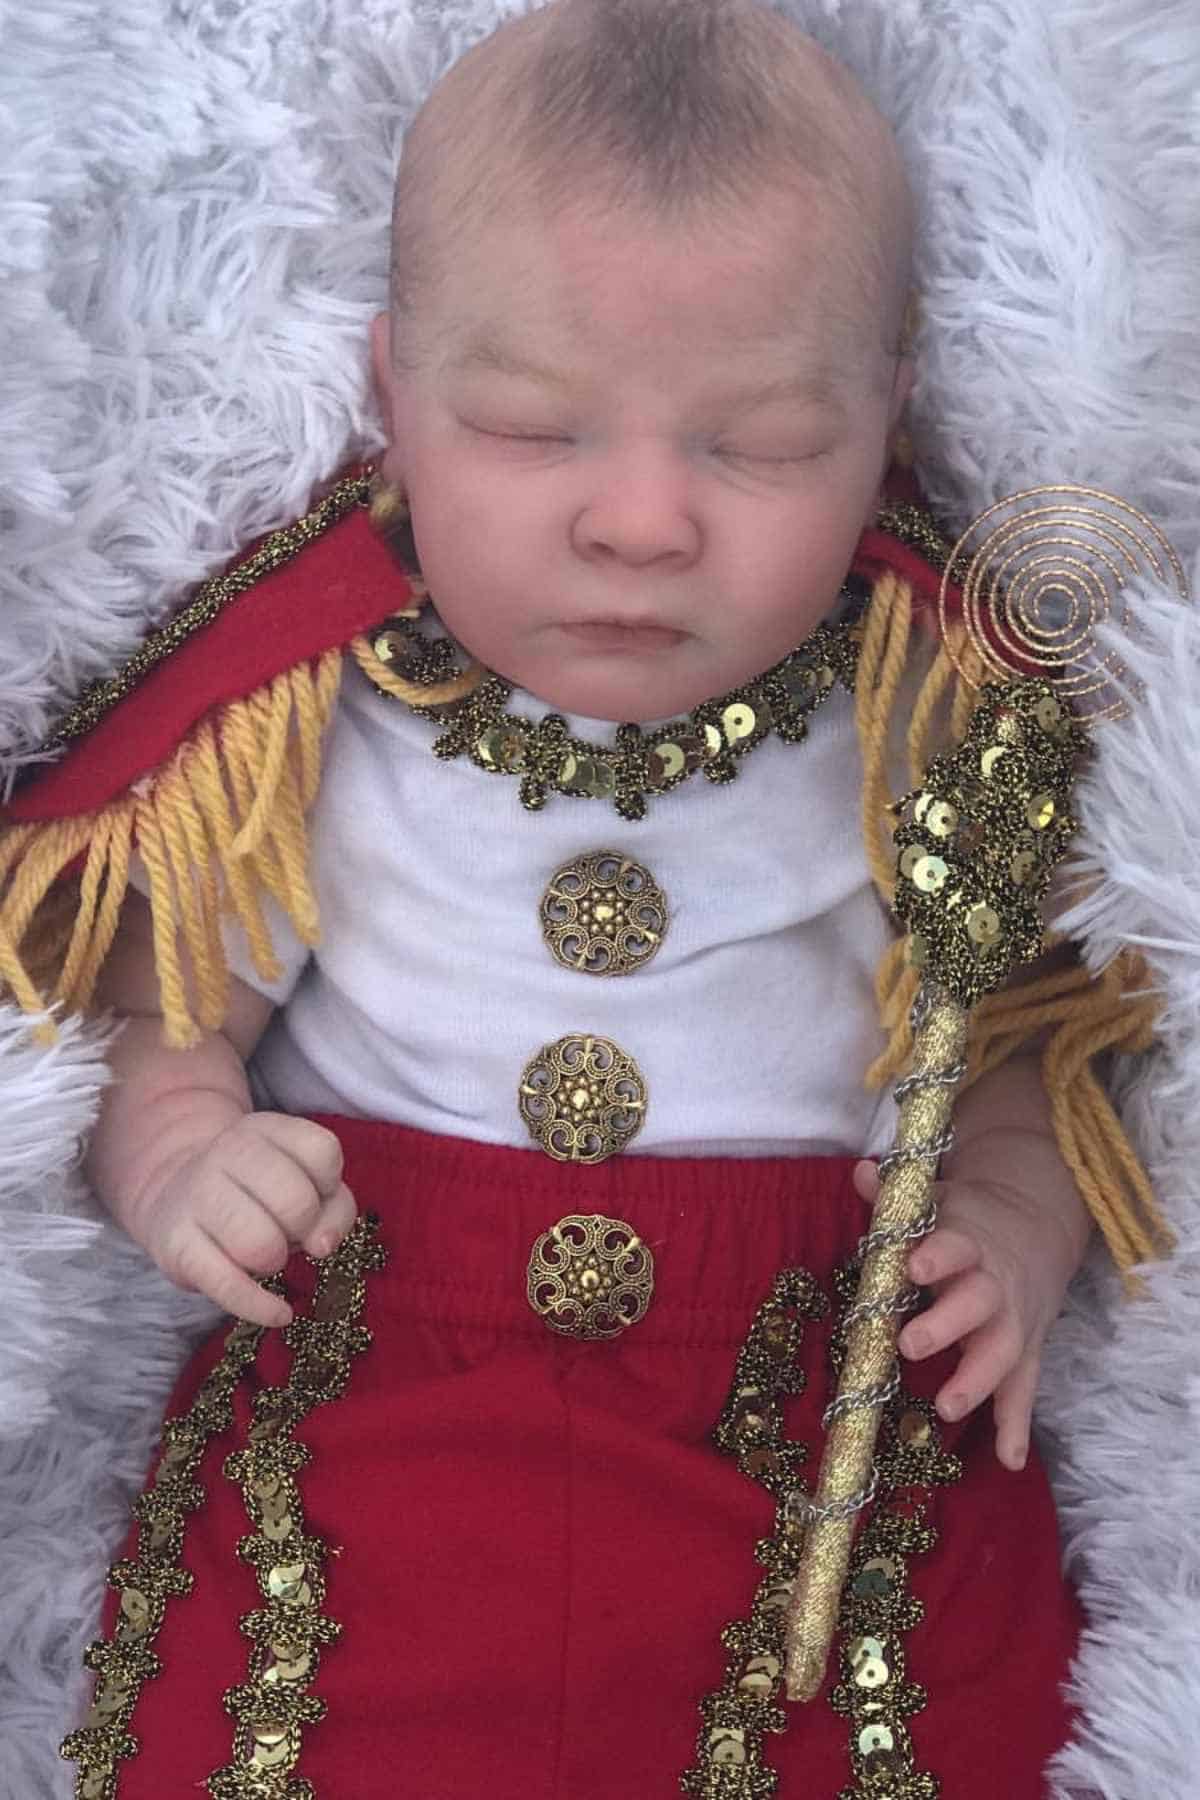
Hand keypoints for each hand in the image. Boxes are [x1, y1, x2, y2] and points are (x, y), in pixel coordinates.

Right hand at [130, 1113, 356, 1327]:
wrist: (175, 1193)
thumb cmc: (257, 1193)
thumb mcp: (303, 1182)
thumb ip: (335, 1207)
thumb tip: (322, 1245)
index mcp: (265, 1129)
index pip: (322, 1151)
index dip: (329, 1184)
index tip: (314, 1193)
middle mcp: (227, 1152)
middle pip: (296, 1202)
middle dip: (303, 1228)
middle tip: (286, 1231)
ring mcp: (196, 1195)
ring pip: (261, 1245)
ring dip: (276, 1261)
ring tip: (266, 1255)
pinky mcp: (174, 1245)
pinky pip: (228, 1285)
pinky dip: (261, 1307)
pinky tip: (280, 1313)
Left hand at [852, 1141, 1089, 1470]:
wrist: (1032, 1230)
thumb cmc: (964, 1222)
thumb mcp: (935, 1201)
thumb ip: (896, 1196)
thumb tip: (861, 1171)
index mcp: (969, 1243)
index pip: (954, 1247)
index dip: (936, 1256)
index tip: (914, 1267)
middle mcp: (994, 1285)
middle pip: (977, 1305)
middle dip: (947, 1326)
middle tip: (909, 1344)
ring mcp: (1012, 1322)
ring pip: (1002, 1354)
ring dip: (977, 1383)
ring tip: (947, 1408)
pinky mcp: (1024, 1352)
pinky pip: (1023, 1391)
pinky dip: (1016, 1425)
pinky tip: (1007, 1460)